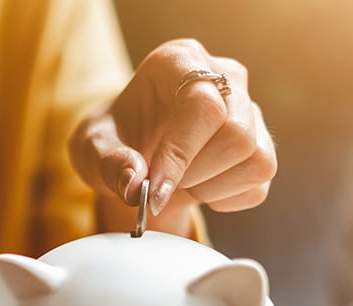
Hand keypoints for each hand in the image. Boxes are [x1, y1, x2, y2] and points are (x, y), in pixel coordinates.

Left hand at [69, 39, 276, 229]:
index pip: (202, 104)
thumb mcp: (91, 149)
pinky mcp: (261, 144)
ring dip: (210, 187)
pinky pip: (259, 184)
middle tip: (160, 181)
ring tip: (179, 181)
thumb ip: (107, 162)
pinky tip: (199, 187)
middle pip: (237, 134)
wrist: (134, 155)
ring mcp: (249, 109)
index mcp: (179, 60)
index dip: (181, 152)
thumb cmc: (113, 140)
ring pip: (257, 159)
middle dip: (194, 173)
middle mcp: (224, 76)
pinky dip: (225, 199)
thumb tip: (134, 184)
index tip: (154, 189)